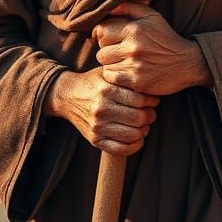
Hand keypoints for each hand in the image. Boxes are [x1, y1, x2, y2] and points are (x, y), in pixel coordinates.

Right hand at [44, 67, 158, 155]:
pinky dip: (134, 146)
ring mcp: (97, 126)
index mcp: (106, 90)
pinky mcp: (94, 140)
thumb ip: (125, 74)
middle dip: (150, 116)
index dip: (151, 101)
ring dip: (143, 131)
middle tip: (151, 113)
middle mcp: (101, 109)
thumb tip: (151, 81)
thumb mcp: (107, 72)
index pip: (139, 99)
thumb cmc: (93, 82)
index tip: (154, 101)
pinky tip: (137, 138)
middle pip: (138, 118)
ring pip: (132, 135)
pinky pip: (121, 149)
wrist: (67, 96)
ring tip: (144, 125)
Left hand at [93, 3, 211, 95]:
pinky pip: (112, 78)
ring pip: (105, 66)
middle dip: (106, 51)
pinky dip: (115, 76)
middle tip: (116, 51)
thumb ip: (129, 7)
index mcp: (134, 30)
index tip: (106, 38)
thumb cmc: (166, 37)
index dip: (101, 34)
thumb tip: (110, 7)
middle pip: (101, 51)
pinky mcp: (137, 82)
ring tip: (122, 62)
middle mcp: (132, 48)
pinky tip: (125, 72)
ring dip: (111, 64)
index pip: (101, 31)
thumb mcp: (152, 16)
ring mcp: (134, 66)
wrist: (186, 63)